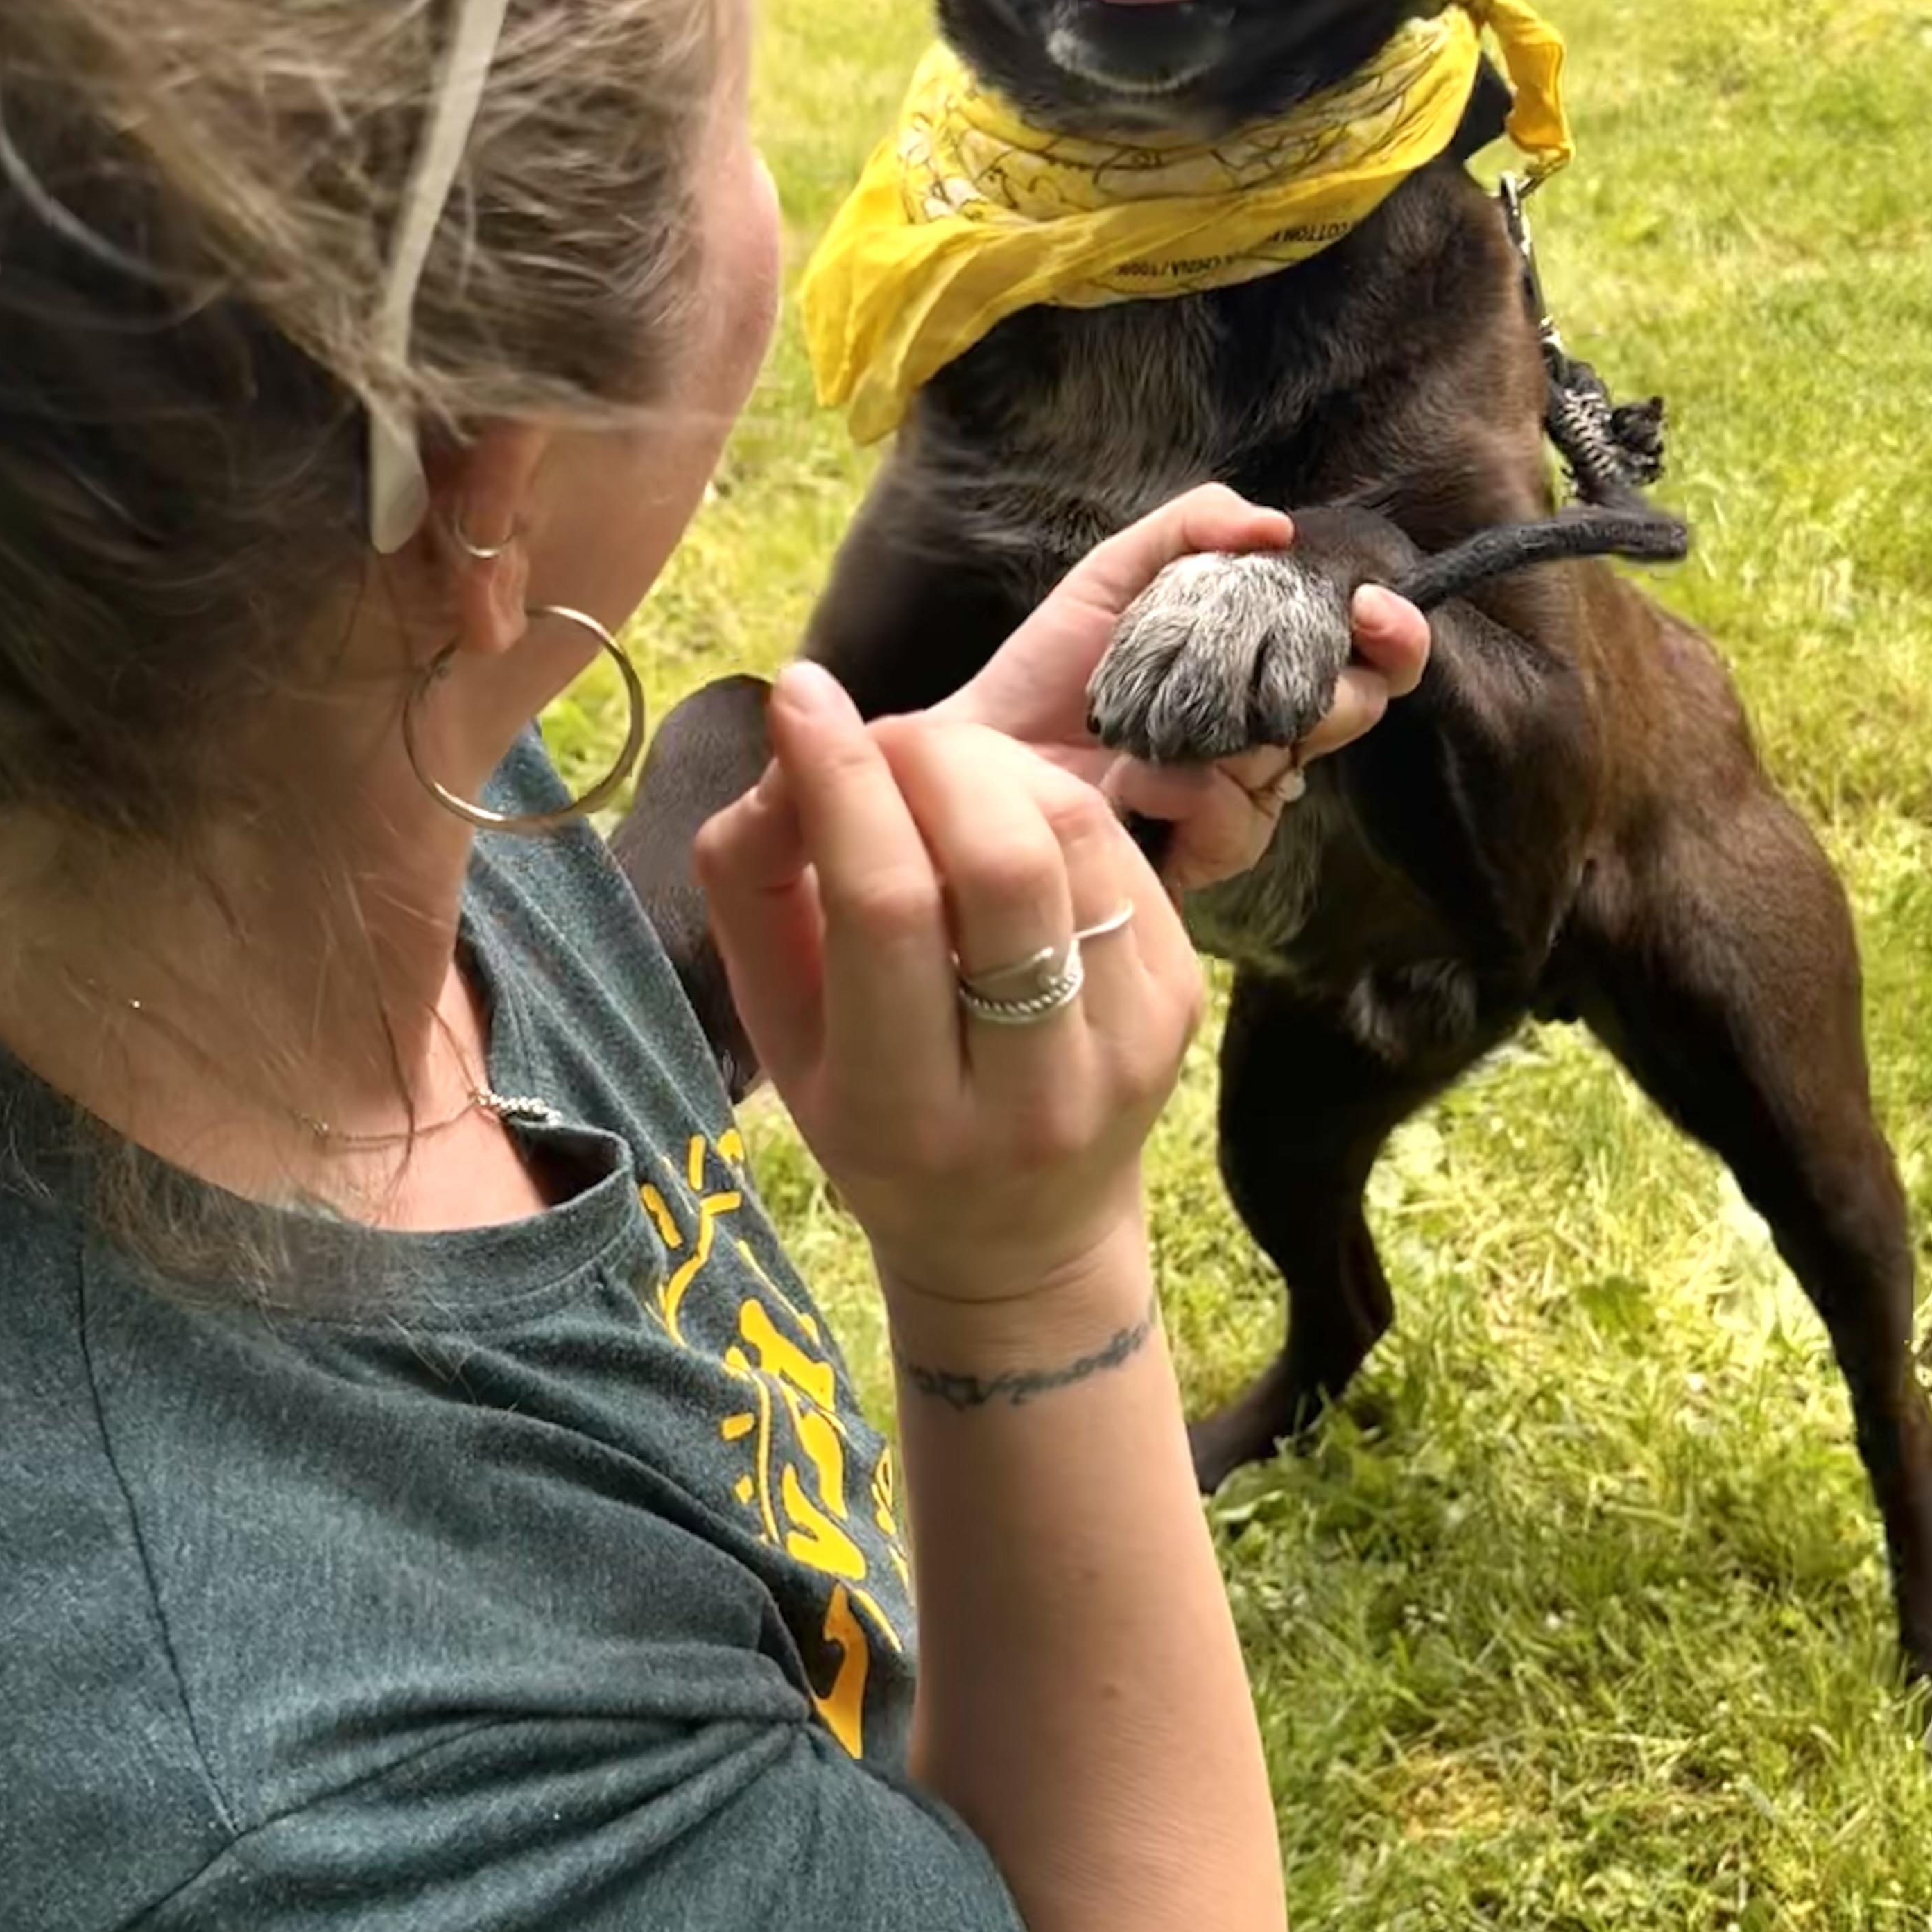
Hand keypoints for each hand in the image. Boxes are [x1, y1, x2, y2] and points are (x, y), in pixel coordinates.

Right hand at [692, 663, 1206, 1309]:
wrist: (1017, 1235)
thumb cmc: (869, 1118)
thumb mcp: (777, 1034)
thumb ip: (749, 889)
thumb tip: (790, 747)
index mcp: (904, 1113)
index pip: (885, 908)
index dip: (841, 780)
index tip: (801, 696)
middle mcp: (1031, 1094)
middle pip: (1000, 860)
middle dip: (929, 755)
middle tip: (880, 739)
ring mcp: (1127, 1047)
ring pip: (1072, 834)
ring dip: (991, 761)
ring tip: (934, 770)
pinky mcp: (1181, 1000)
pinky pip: (1116, 846)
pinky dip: (1046, 797)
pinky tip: (1000, 815)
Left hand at [933, 487, 1431, 891]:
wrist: (980, 753)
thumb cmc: (1047, 668)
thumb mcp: (1116, 574)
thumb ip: (1193, 527)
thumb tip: (1279, 525)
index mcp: (1262, 665)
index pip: (1369, 655)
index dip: (1394, 633)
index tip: (1372, 608)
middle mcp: (1267, 734)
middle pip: (1353, 709)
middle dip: (1326, 685)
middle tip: (1277, 674)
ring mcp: (1240, 800)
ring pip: (1293, 764)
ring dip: (1228, 732)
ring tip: (1150, 722)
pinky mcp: (1204, 855)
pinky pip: (1239, 822)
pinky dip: (1186, 790)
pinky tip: (1133, 781)